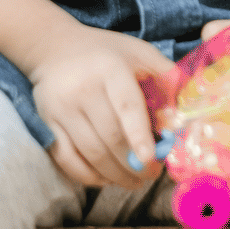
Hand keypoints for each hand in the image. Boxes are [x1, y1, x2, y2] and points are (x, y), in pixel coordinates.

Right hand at [26, 25, 174, 187]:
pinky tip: (107, 178)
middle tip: (152, 175)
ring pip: (90, 153)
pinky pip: (68, 160)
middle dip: (134, 163)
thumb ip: (164, 76)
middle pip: (110, 136)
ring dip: (116, 175)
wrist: (54, 48)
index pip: (126, 106)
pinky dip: (89, 176)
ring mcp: (61, 109)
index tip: (150, 159)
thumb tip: (183, 113)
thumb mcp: (139, 52)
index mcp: (110, 69)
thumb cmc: (106, 53)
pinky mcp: (47, 125)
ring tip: (134, 181)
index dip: (139, 135)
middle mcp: (82, 89)